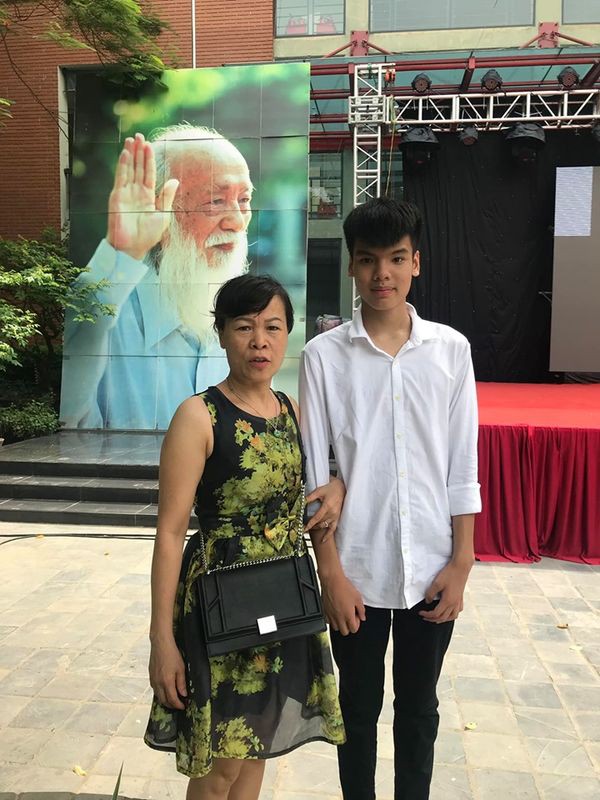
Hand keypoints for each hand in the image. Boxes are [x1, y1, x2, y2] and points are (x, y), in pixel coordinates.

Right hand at [107, 132, 178, 260]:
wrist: (132, 248)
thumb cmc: (148, 236)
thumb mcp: (163, 215)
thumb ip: (167, 197)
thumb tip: (174, 180)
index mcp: (147, 196)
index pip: (148, 173)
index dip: (149, 159)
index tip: (149, 145)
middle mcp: (136, 192)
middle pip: (138, 168)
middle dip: (139, 152)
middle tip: (139, 135)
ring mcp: (126, 193)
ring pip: (129, 169)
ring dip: (130, 154)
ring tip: (132, 139)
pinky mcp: (117, 196)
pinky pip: (120, 178)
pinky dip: (123, 165)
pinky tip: (125, 153)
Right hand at [149, 634, 187, 709]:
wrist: (160, 644)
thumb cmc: (171, 654)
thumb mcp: (181, 668)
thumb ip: (181, 683)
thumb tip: (183, 694)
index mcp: (166, 682)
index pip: (172, 699)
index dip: (178, 705)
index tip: (183, 706)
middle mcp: (158, 683)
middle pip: (163, 701)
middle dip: (171, 705)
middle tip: (179, 705)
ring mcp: (153, 680)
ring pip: (158, 696)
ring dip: (165, 700)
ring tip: (173, 699)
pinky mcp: (150, 676)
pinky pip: (155, 690)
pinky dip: (160, 694)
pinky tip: (165, 691)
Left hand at [305, 476, 344, 542]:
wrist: (341, 488)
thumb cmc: (330, 488)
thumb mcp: (319, 491)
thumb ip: (310, 497)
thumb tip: (301, 502)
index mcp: (327, 506)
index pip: (317, 518)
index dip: (310, 524)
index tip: (303, 528)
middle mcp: (332, 513)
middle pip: (319, 522)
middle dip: (311, 526)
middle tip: (302, 527)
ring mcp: (335, 516)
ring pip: (324, 526)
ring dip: (316, 528)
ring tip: (309, 529)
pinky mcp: (337, 518)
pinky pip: (332, 529)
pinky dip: (328, 535)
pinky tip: (323, 540)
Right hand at [321, 570, 365, 635]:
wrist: (332, 580)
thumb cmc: (344, 587)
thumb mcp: (358, 598)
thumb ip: (361, 610)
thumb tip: (363, 617)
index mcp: (348, 615)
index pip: (354, 629)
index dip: (356, 624)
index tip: (356, 617)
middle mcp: (339, 618)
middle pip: (345, 632)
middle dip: (349, 626)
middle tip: (350, 617)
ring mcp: (330, 615)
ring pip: (336, 628)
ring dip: (340, 624)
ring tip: (343, 615)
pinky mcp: (325, 611)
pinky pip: (328, 622)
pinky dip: (332, 620)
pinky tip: (335, 612)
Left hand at [419, 560, 472, 623]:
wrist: (461, 567)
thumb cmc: (449, 574)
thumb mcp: (436, 583)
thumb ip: (430, 593)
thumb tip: (427, 601)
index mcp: (447, 601)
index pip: (436, 613)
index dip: (427, 615)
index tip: (421, 613)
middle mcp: (454, 604)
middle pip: (443, 617)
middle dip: (432, 619)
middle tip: (425, 617)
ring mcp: (458, 601)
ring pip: (452, 616)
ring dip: (443, 619)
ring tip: (436, 618)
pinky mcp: (461, 598)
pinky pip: (457, 611)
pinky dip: (452, 614)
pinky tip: (449, 612)